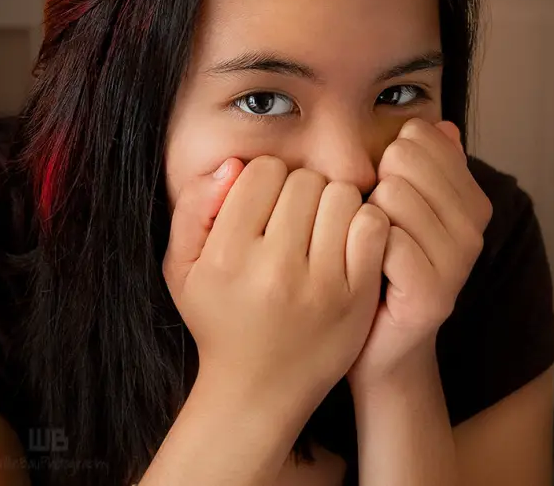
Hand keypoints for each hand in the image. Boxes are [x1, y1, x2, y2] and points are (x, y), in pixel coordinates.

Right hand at [163, 156, 388, 409]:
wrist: (258, 389)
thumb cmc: (217, 317)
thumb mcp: (181, 266)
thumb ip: (194, 206)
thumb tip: (234, 164)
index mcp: (228, 256)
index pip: (262, 170)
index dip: (263, 179)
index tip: (262, 205)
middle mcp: (275, 269)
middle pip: (305, 180)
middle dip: (298, 190)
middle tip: (292, 219)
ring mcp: (322, 285)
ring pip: (341, 195)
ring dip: (331, 203)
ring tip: (318, 228)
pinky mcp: (357, 297)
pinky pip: (372, 226)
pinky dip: (363, 222)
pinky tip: (345, 239)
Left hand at [346, 118, 493, 392]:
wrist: (377, 343)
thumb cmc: (380, 266)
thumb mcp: (401, 210)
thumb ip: (422, 165)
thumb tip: (438, 123)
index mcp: (469, 200)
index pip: (421, 136)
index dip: (386, 157)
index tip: (383, 190)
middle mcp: (472, 228)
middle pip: (402, 161)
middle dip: (374, 185)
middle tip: (373, 224)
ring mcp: (456, 263)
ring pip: (390, 195)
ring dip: (365, 217)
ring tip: (368, 246)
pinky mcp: (431, 293)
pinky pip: (382, 237)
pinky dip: (361, 246)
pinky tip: (364, 266)